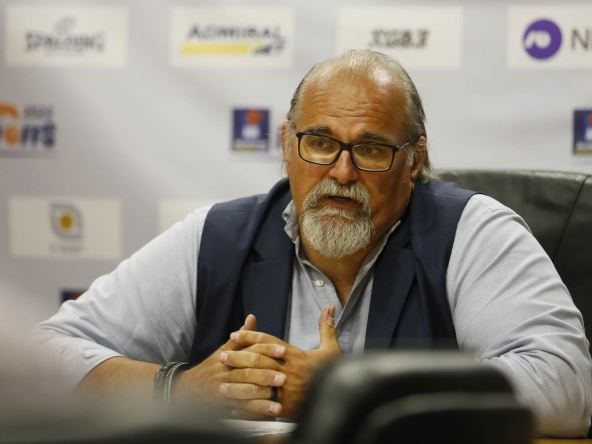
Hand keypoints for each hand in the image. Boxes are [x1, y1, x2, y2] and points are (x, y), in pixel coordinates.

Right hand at [175, 314, 286, 417]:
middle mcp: (225, 375)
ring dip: (262, 400)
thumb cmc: (211, 369)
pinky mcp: (222, 409)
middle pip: (246, 374)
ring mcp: (222, 393)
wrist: (187, 391)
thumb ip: (241, 338)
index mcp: (227, 358)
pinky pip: (240, 414)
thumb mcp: (223, 350)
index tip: (283, 351)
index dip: (267, 350)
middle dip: (266, 376)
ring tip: (279, 404)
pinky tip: (268, 416)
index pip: (249, 351)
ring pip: (243, 396)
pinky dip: (255, 415)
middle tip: (284, 378)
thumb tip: (252, 317)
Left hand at [222, 305, 340, 418]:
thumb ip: (326, 328)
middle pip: (258, 362)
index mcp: (296, 356)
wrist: (341, 400)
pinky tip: (232, 410)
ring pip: (257, 386)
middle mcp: (288, 372)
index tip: (235, 334)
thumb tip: (329, 307)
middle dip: (238, 359)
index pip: (268, 343)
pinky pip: (261, 409)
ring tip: (221, 384)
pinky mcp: (285, 410)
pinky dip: (246, 410)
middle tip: (221, 357)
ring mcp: (285, 392)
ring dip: (238, 386)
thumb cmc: (334, 373)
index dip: (250, 337)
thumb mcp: (332, 349)